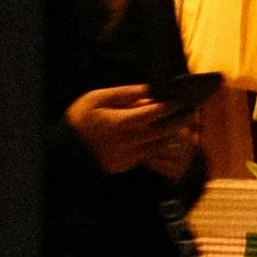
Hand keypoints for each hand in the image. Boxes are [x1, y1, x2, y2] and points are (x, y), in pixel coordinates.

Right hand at [65, 81, 194, 178]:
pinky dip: (159, 146)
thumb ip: (125, 94)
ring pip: (157, 146)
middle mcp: (126, 142)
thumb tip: (148, 90)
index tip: (182, 99)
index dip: (170, 106)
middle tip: (192, 111)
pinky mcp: (124, 165)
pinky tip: (166, 137)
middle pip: (160, 132)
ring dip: (172, 135)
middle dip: (178, 121)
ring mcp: (126, 157)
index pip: (153, 114)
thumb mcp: (98, 98)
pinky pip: (147, 155)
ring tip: (184, 123)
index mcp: (120, 124)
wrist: (64, 151)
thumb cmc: (80, 119)